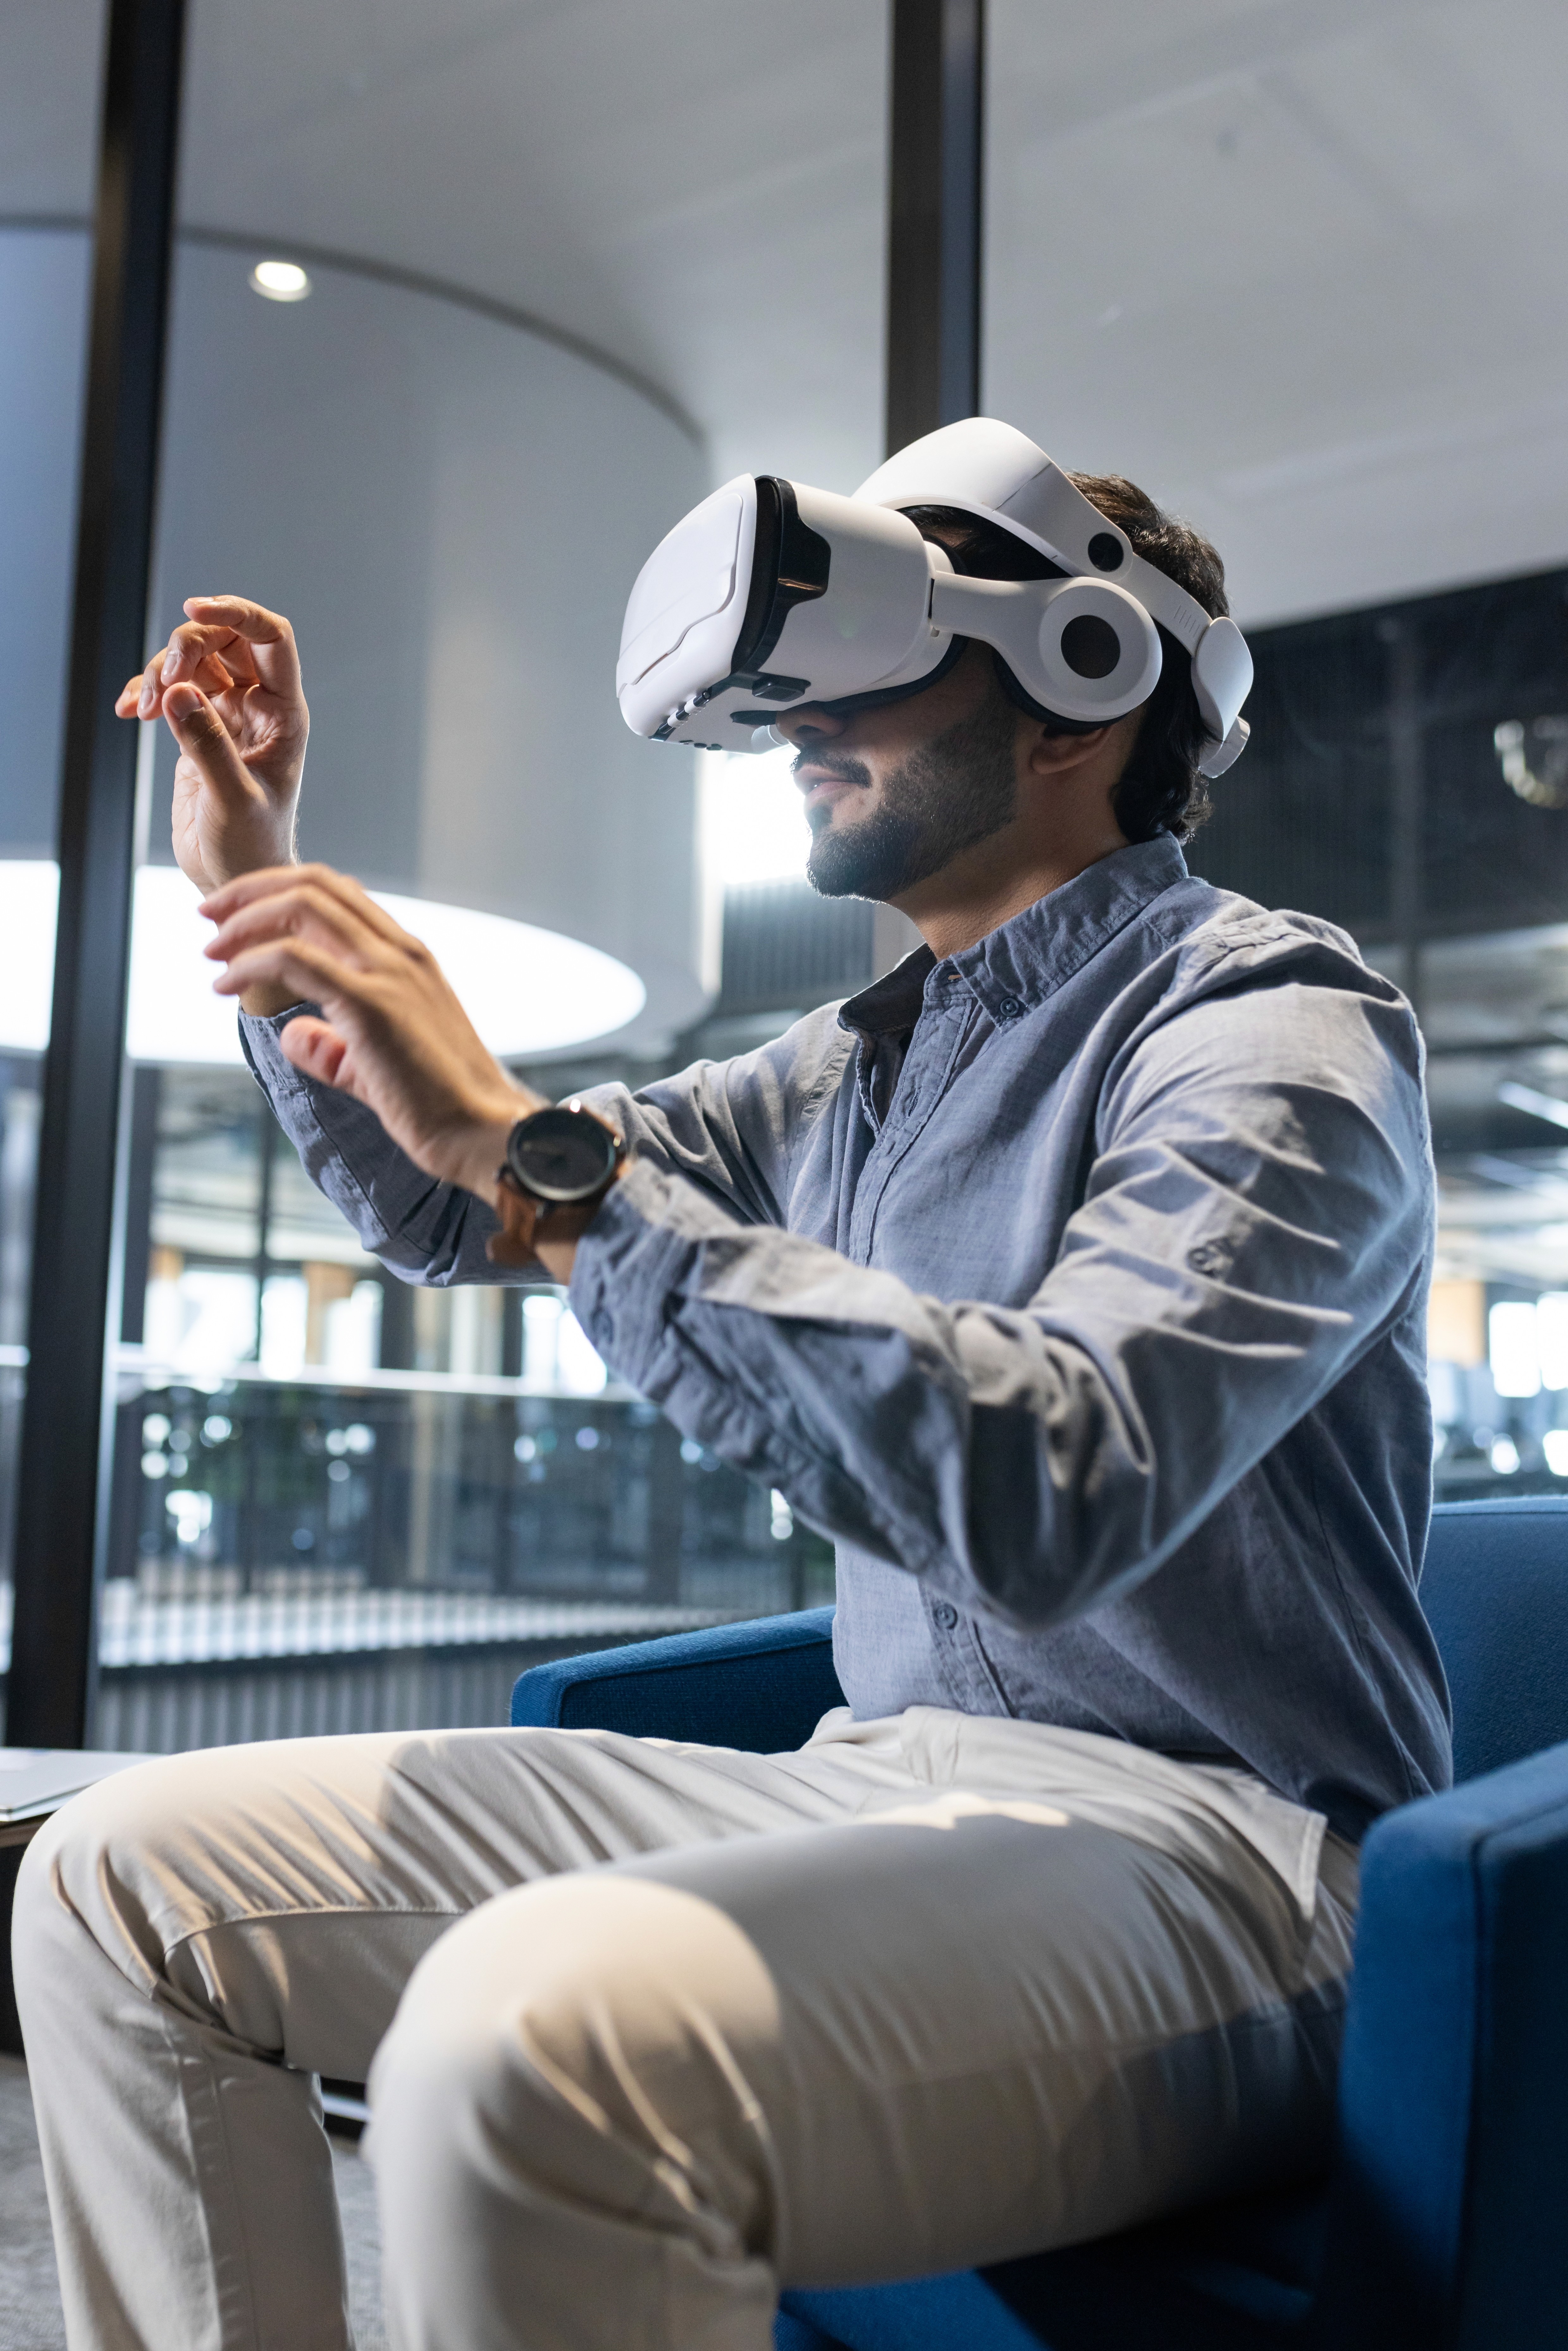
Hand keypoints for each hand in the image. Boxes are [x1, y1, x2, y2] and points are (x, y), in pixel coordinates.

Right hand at [117, 593, 307, 882]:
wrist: (233, 873)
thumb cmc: (250, 844)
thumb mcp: (232, 798)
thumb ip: (207, 745)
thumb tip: (179, 692)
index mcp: (284, 714)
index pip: (271, 639)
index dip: (237, 613)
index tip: (193, 608)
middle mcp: (259, 706)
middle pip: (224, 639)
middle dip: (187, 645)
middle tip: (164, 680)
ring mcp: (226, 714)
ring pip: (193, 659)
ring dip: (161, 670)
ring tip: (144, 707)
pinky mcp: (197, 728)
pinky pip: (171, 689)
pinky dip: (146, 691)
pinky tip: (130, 711)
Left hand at [200, 863, 543, 1199]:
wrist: (483, 1132)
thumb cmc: (439, 1106)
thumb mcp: (376, 1065)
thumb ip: (334, 1045)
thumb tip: (292, 1034)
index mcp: (409, 958)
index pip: (340, 894)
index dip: (280, 893)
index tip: (238, 917)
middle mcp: (401, 953)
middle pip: (315, 886)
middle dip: (251, 893)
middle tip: (209, 918)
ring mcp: (388, 973)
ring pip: (301, 909)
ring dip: (243, 921)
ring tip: (211, 948)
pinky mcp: (370, 1005)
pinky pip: (293, 960)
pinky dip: (249, 963)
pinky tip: (225, 985)